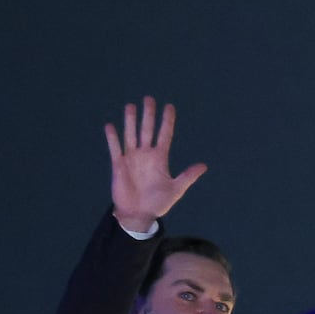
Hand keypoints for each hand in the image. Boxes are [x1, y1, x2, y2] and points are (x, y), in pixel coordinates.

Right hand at [104, 96, 206, 229]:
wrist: (139, 214)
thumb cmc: (158, 203)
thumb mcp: (176, 189)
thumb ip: (188, 176)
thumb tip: (204, 166)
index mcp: (160, 158)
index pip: (164, 135)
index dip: (167, 121)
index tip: (169, 106)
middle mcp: (145, 154)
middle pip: (147, 130)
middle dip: (148, 115)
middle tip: (149, 99)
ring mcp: (131, 158)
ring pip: (131, 135)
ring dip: (130, 121)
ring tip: (131, 106)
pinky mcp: (119, 165)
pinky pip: (115, 148)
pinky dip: (112, 138)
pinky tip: (111, 126)